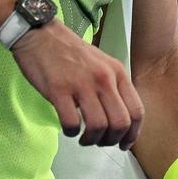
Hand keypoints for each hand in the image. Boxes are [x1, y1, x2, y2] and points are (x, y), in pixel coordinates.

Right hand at [10, 21, 144, 148]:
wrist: (41, 35)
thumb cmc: (71, 53)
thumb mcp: (102, 64)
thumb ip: (114, 87)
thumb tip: (120, 120)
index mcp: (117, 72)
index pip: (136, 111)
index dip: (132, 134)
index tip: (124, 144)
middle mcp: (104, 78)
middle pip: (120, 123)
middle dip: (112, 140)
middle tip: (100, 141)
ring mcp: (82, 84)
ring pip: (98, 126)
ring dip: (91, 140)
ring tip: (83, 138)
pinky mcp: (59, 90)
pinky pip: (71, 123)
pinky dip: (71, 132)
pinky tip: (68, 128)